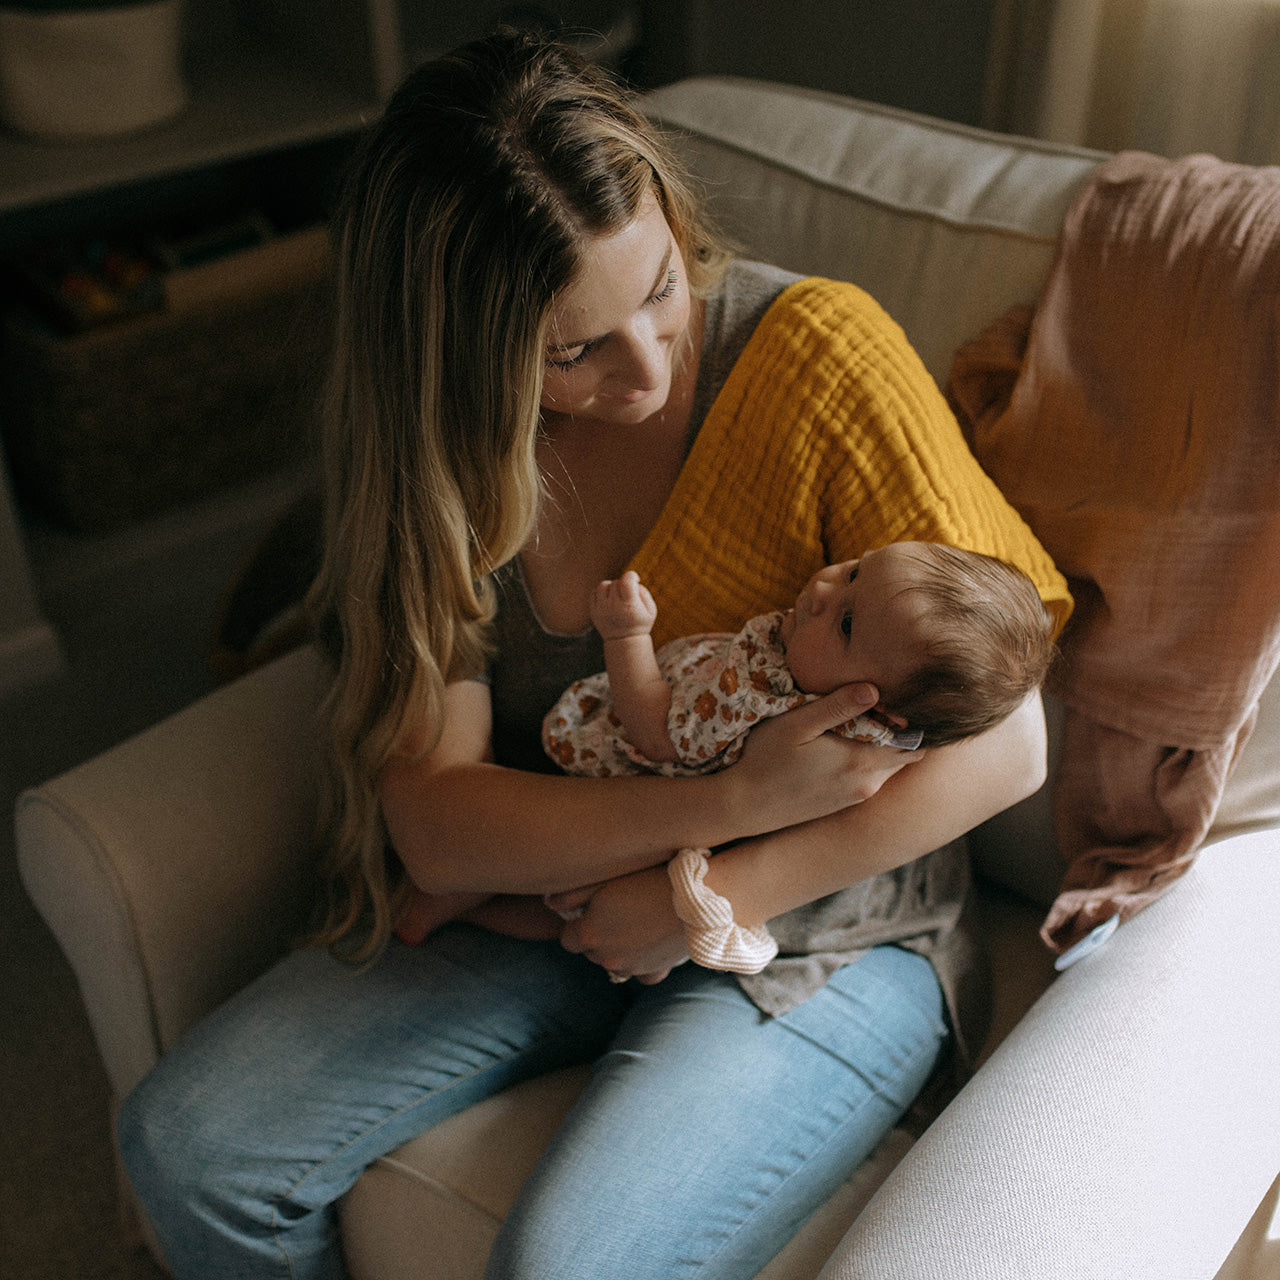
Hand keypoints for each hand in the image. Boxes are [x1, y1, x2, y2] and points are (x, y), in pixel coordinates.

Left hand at [549, 865, 689, 983]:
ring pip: (614, 961)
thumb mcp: (604, 878)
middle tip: (616, 910)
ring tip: (637, 919)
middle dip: (597, 934)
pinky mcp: (655, 971)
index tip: (592, 909)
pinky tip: (650, 942)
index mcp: (589, 934)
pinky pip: (641, 974)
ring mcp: (632, 968)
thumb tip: (548, 902)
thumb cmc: (649, 879)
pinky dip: (642, 961)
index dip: (578, 923)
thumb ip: (570, 893)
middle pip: (590, 950)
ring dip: (618, 947)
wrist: (699, 897)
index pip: (568, 939)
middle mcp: (607, 957)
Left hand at [591, 571, 657, 640]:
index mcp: (629, 606)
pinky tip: (609, 599)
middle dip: (623, 584)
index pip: (626, 582)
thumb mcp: (651, 610)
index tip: (635, 579)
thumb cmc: (640, 623)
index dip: (632, 576)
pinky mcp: (593, 611)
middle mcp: (613, 607)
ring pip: (603, 585)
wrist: (624, 641)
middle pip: (616, 582)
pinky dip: (601, 592)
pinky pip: (594, 592)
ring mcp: (601, 609)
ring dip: (611, 587)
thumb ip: (643, 592)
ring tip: (617, 595)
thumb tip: (633, 582)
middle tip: (627, 594)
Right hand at [727, 682, 925, 835]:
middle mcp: (867, 784)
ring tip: (855, 721)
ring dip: (880, 745)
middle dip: (898, 731)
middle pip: (904, 754)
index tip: (892, 700)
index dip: (909, 719)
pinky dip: (865, 760)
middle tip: (876, 705)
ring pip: (887, 766)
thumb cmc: (765, 759)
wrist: (743, 806)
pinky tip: (839, 745)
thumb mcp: (797, 724)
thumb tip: (875, 689)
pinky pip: (870, 777)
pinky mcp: (844, 803)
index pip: (914, 743)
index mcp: (862, 762)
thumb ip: (837, 707)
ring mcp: (856, 797)